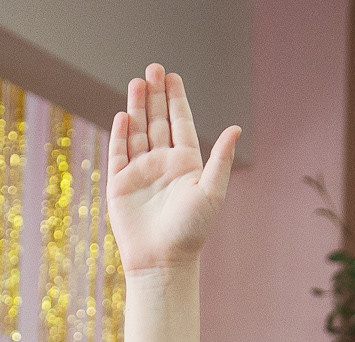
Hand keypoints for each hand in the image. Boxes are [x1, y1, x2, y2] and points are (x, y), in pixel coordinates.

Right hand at [106, 65, 240, 274]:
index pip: (179, 123)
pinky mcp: (119, 185)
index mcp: (186, 163)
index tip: (172, 76)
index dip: (175, 99)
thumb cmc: (191, 230)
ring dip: (136, 107)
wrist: (162, 260)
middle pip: (157, 121)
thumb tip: (236, 128)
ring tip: (136, 82)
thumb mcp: (211, 190)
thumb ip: (220, 158)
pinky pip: (118, 153)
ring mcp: (140, 172)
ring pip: (137, 132)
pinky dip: (120, 134)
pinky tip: (123, 115)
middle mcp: (162, 164)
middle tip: (153, 68)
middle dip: (154, 95)